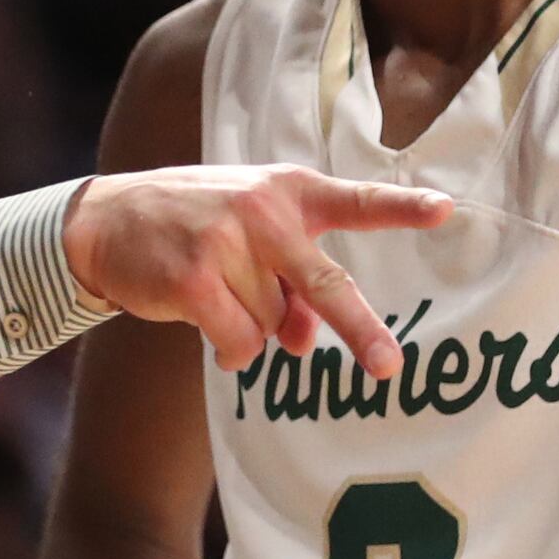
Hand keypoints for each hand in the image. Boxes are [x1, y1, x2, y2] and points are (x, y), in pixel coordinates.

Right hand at [61, 166, 450, 373]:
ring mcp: (227, 243)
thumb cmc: (196, 226)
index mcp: (289, 191)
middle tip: (387, 367)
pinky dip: (231, 349)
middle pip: (325, 285)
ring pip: (273, 325)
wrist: (109, 219)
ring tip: (220, 295)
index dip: (403, 208)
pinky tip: (206, 325)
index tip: (448, 210)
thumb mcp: (250, 238)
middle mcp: (263, 211)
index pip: (356, 201)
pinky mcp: (194, 277)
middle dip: (359, 330)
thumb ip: (290, 282)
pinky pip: (238, 341)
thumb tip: (304, 342)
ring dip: (255, 328)